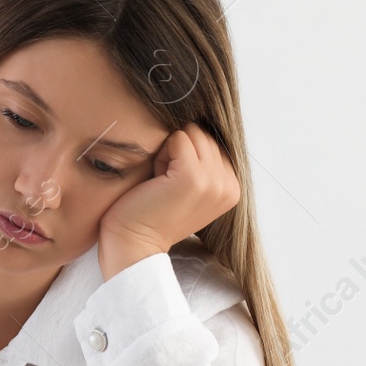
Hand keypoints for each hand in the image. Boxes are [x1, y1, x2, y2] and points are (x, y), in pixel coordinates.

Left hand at [97, 122, 240, 279]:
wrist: (134, 244)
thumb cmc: (151, 213)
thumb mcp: (188, 187)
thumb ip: (203, 162)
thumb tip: (197, 121)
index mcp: (232, 187)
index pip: (212, 141)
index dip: (186, 157)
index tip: (174, 187)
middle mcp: (229, 185)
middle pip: (202, 133)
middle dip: (177, 153)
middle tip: (165, 185)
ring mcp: (214, 181)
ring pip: (190, 133)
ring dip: (168, 153)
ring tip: (161, 183)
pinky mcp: (193, 176)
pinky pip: (176, 138)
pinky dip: (160, 155)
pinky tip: (155, 181)